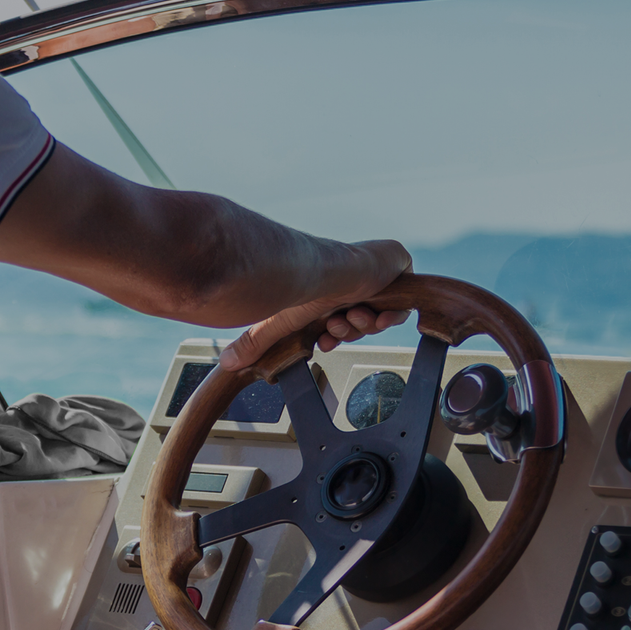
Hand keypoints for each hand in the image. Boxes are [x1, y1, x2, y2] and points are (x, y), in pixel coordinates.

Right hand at [219, 239, 412, 370]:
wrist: (329, 273)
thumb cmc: (303, 290)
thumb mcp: (276, 323)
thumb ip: (254, 342)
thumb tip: (226, 363)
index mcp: (330, 292)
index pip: (341, 322)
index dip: (337, 336)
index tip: (325, 342)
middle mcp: (352, 282)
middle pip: (361, 322)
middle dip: (349, 330)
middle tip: (336, 325)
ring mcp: (376, 275)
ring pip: (379, 315)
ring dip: (363, 323)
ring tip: (348, 314)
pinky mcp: (397, 266)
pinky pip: (404, 303)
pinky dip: (389, 316)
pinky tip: (373, 313)